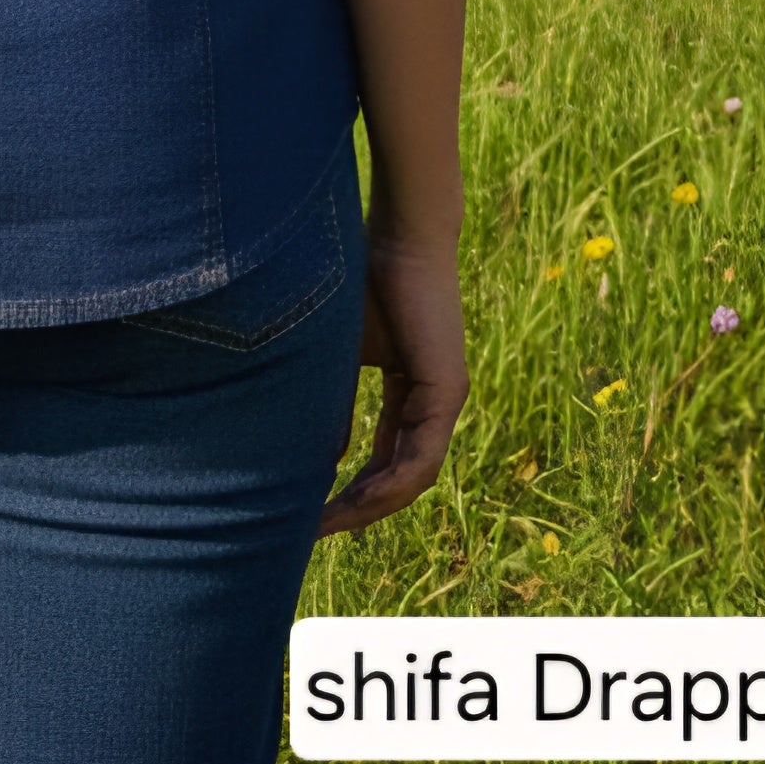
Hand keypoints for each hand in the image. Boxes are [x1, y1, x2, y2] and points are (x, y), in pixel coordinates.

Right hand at [319, 237, 467, 535]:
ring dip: (372, 506)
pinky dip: (390, 484)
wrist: (398, 231)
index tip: (314, 512)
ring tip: (327, 524)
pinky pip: (422, 457)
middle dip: (358, 508)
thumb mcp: (338, 353)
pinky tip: (358, 499)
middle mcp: (434, 400)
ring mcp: (446, 397)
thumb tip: (321, 459)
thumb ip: (332, 402)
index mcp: (410, 387)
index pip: (384, 455)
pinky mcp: (449, 390)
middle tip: (315, 532)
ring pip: (412, 475)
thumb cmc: (362, 275)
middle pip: (399, 476)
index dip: (353, 490)